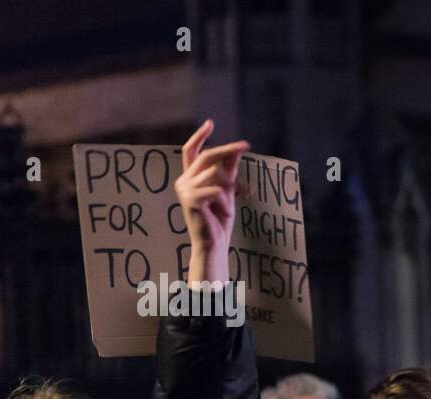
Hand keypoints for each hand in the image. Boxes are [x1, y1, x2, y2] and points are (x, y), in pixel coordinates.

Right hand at [175, 119, 248, 253]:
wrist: (214, 243)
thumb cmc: (219, 220)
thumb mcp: (227, 192)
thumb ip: (229, 171)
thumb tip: (237, 150)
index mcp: (190, 178)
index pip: (191, 151)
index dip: (199, 136)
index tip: (210, 123)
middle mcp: (184, 181)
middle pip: (208, 156)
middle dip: (228, 149)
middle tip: (246, 145)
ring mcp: (185, 189)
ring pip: (216, 174)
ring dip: (230, 189)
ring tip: (228, 207)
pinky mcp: (191, 199)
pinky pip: (217, 190)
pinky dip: (226, 202)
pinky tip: (223, 213)